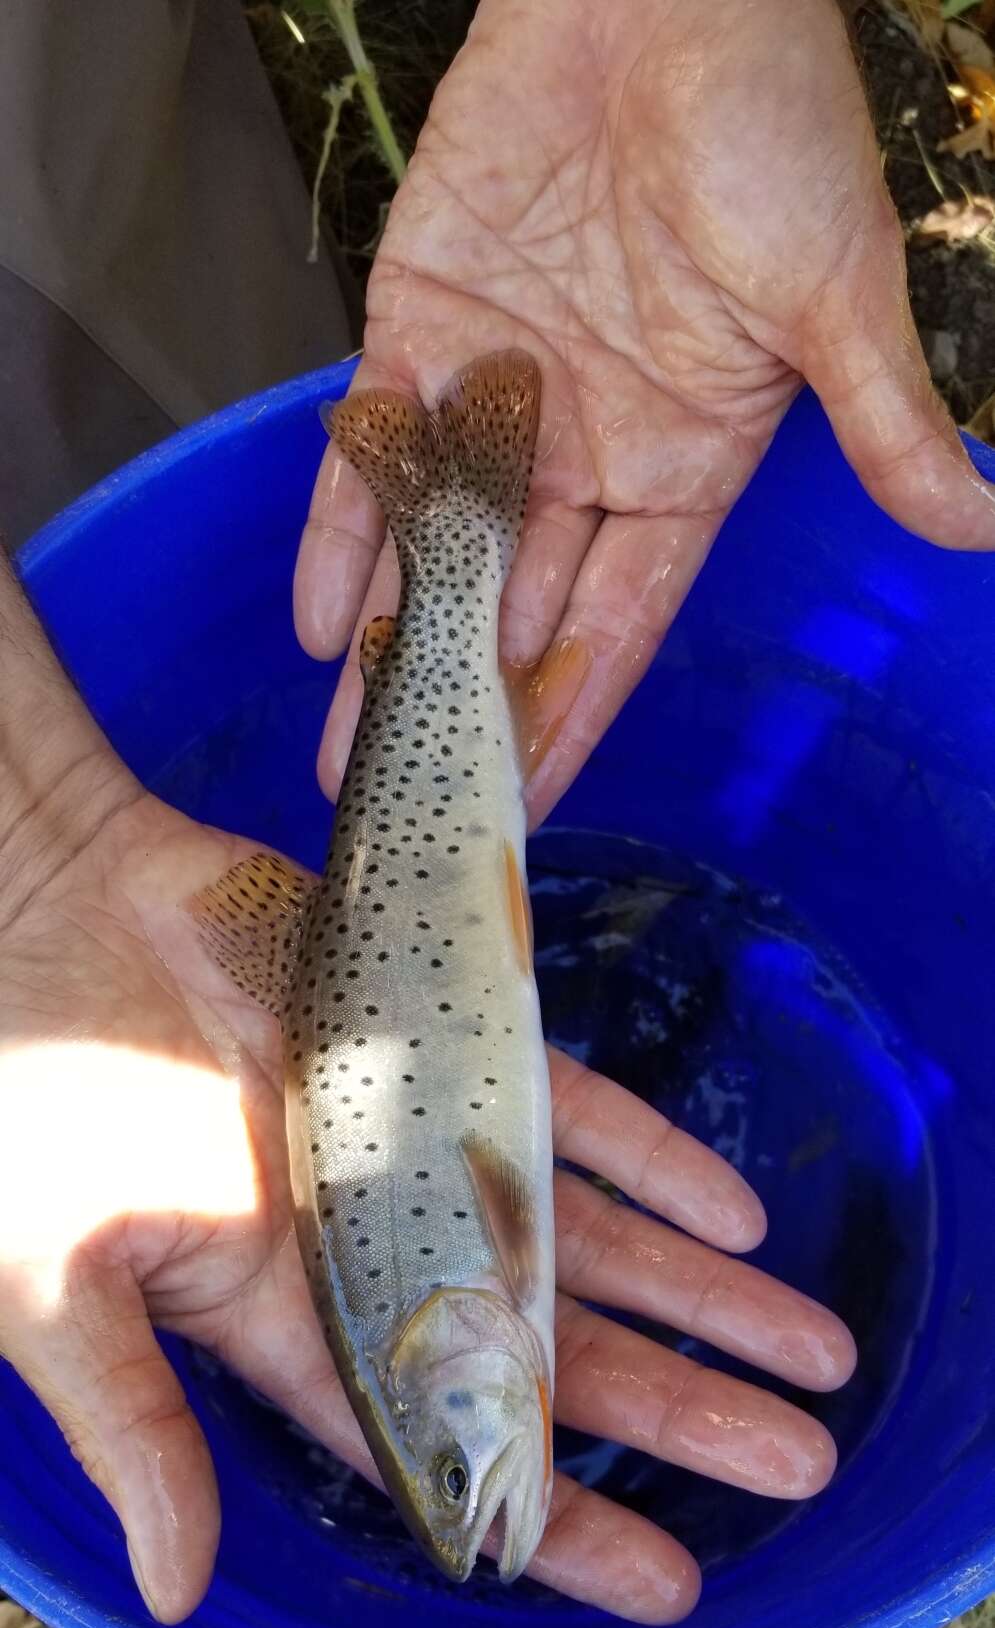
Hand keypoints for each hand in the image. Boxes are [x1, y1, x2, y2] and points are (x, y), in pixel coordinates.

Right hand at [0, 791, 852, 1626]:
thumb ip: (132, 1430)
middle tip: (796, 1465)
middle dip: (674, 1409)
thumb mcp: (53, 1290)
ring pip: (584, 1236)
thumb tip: (175, 1595)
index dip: (551, 1515)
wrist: (39, 915)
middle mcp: (378, 1247)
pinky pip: (566, 1105)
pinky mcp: (439, 1036)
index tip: (666, 1581)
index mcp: (287, 1324)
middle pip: (551, 1349)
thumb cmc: (22, 1110)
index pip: (446, 1442)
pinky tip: (735, 1217)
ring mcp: (418, 1142)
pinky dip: (652, 1159)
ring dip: (697, 1295)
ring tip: (812, 1355)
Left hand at [295, 0, 994, 824]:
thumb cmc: (770, 128)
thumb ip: (884, 423)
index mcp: (684, 461)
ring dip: (389, 644)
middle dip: (464, 706)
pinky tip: (316, 619)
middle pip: (517, 605)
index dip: (575, 710)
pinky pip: (374, 451)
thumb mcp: (837, 294)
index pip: (618, 619)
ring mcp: (499, 393)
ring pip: (435, 547)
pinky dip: (342, 526)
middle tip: (409, 806)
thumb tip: (982, 529)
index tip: (530, 804)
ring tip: (343, 747)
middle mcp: (586, 447)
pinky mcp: (420, 327)